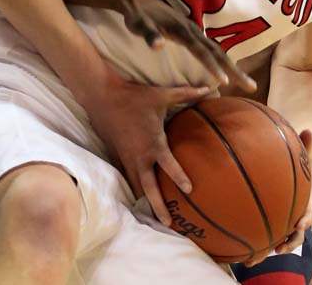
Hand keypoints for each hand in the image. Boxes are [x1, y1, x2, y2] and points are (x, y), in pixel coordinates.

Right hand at [85, 77, 210, 225]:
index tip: (189, 190)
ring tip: (154, 218)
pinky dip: (134, 187)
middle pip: (149, 187)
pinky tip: (139, 196)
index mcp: (153, 143)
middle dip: (159, 206)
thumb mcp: (161, 95)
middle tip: (169, 223)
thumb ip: (186, 94)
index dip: (180, 178)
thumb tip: (209, 88)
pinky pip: (127, 175)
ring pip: (137, 184)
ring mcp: (127, 157)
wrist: (103, 96)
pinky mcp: (118, 154)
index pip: (168, 166)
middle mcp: (140, 155)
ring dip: (145, 200)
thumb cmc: (134, 96)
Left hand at [119, 0, 255, 93]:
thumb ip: (149, 34)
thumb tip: (158, 45)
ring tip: (247, 83)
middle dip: (235, 69)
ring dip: (233, 66)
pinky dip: (223, 60)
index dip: (213, 66)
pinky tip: (228, 70)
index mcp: (181, 29)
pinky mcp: (190, 32)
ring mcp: (193, 30)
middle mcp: (191, 29)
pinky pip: (211, 48)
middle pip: (217, 51)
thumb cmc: (136, 15)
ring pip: (217, 50)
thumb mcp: (138, 24)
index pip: (201, 50)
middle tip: (251, 86)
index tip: (224, 82)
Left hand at [248, 129, 311, 265]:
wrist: (294, 169)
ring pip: (280, 238)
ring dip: (270, 249)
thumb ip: (304, 143)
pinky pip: (265, 232)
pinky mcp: (273, 220)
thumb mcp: (301, 153)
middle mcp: (297, 214)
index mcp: (306, 201)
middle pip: (294, 234)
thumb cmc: (296, 160)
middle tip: (279, 249)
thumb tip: (308, 128)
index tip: (300, 224)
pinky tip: (238, 246)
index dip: (305, 220)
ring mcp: (286, 219)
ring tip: (257, 257)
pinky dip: (255, 241)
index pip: (309, 214)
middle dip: (288, 242)